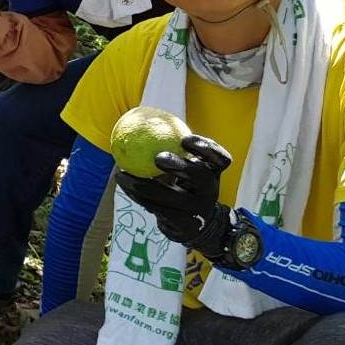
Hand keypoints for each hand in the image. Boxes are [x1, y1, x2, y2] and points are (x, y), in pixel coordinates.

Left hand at [116, 135, 235, 260]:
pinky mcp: (184, 226)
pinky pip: (158, 210)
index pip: (221, 159)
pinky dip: (138, 197)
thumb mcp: (184, 165)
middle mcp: (210, 191)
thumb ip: (170, 146)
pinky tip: (123, 185)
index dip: (206, 149)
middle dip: (182, 166)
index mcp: (214, 173)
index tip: (185, 139)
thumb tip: (139, 117)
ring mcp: (198, 210)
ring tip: (123, 175)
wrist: (193, 224)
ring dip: (145, 186)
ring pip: (174, 198)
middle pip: (202, 177)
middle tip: (158, 157)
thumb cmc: (182, 184)